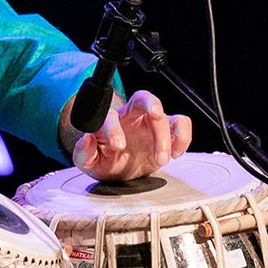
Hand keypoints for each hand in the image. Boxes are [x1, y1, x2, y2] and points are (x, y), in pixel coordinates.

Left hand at [71, 90, 190, 181]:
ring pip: (164, 114)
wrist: (120, 169)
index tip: (118, 146)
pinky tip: (175, 152)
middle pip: (142, 98)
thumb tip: (86, 139)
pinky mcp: (167, 131)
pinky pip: (181, 123)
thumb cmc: (105, 160)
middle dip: (151, 103)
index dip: (114, 128)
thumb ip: (84, 153)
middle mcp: (131, 117)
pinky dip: (183, 136)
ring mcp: (150, 122)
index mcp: (109, 122)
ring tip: (162, 159)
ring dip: (166, 135)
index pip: (110, 117)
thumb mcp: (89, 162)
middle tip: (156, 115)